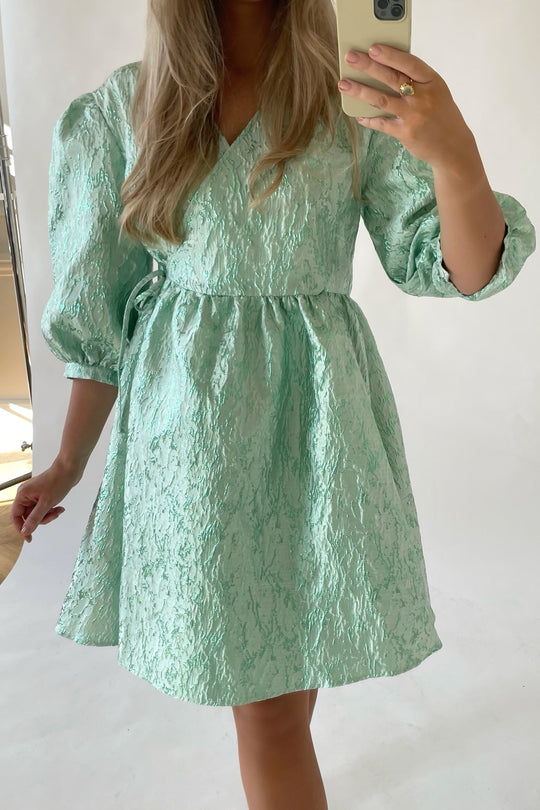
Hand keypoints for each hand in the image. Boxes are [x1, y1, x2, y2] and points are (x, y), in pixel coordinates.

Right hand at [10, 458, 82, 542]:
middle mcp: (26, 494)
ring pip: (37, 513)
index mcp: (22, 495)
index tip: (29, 538)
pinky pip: (43, 508)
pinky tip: (60, 507)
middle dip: (42, 518)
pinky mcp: (43, 494)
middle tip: (53, 515)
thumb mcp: (46, 504)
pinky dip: (51, 510)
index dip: (21, 528)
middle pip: (28, 516)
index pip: (16, 516)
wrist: (70, 469)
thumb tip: (25, 531)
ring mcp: (34, 494)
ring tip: (59, 509)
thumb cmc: (58, 482)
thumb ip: (34, 519)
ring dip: (48, 514)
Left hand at [338, 43, 475, 170]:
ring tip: (344, 84)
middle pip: (391, 78)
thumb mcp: (437, 91)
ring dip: (360, 91)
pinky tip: (358, 114)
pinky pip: (382, 123)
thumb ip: (417, 80)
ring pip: (381, 100)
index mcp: (433, 81)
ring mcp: (413, 116)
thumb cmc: (441, 114)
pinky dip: (369, 118)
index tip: (373, 48)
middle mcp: (423, 97)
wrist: (453, 146)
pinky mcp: (405, 133)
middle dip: (368, 66)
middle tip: (350, 57)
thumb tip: (387, 66)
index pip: (409, 63)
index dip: (390, 55)